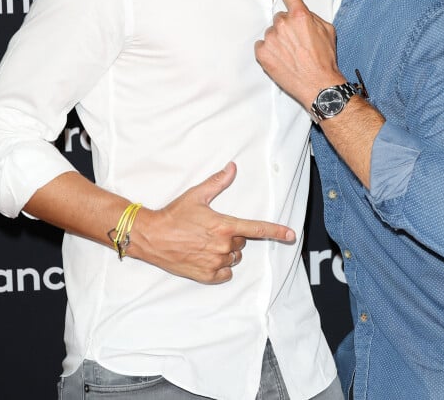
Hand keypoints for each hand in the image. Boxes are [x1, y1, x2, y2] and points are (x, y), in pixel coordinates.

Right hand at [133, 162, 294, 283]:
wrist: (152, 237)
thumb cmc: (174, 215)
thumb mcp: (197, 195)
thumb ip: (218, 182)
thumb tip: (232, 168)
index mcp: (224, 226)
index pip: (257, 229)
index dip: (276, 232)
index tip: (291, 235)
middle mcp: (223, 246)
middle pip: (241, 242)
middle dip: (232, 236)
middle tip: (211, 229)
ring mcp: (214, 262)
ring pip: (234, 257)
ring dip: (226, 251)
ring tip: (205, 242)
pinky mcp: (205, 275)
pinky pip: (224, 273)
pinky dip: (220, 267)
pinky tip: (206, 257)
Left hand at [255, 0, 343, 110]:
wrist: (319, 86)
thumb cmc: (325, 59)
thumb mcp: (328, 31)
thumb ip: (311, 17)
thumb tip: (301, 15)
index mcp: (301, 16)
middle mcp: (284, 24)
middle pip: (280, 19)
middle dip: (287, 29)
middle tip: (299, 44)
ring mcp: (272, 38)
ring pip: (272, 33)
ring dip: (279, 42)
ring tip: (292, 55)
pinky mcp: (263, 53)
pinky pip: (263, 46)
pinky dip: (271, 53)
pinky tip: (283, 61)